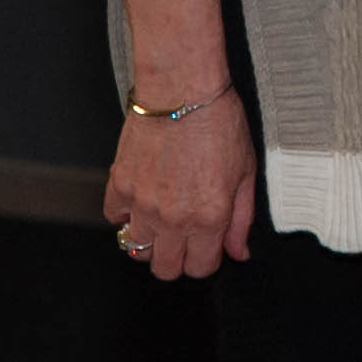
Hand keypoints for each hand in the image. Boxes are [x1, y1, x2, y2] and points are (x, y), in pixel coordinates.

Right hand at [103, 91, 254, 281]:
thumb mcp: (246, 170)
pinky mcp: (118, 187)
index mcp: (208, 217)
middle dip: (177, 258)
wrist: (182, 92)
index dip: (206, 259)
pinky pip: (114, 219)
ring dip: (150, 239)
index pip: (200, 268)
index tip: (208, 246)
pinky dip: (126, 213)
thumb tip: (238, 251)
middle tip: (186, 236)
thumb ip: (242, 218)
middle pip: (164, 269)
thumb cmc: (218, 122)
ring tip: (164, 216)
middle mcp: (172, 218)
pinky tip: (144, 195)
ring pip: (137, 249)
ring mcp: (142, 206)